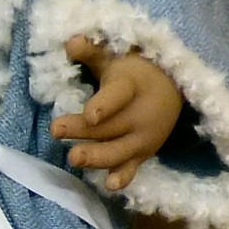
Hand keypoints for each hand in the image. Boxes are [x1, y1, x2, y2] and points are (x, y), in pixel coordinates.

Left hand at [51, 37, 182, 191]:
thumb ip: (92, 52)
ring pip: (117, 151)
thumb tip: (70, 42)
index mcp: (131, 88)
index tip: (90, 114)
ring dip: (96, 156)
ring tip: (74, 158)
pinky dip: (123, 177)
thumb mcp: (114, 59)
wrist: (173, 90)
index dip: (105, 105)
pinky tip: (110, 186)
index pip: (118, 96)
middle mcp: (138, 116)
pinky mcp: (142, 155)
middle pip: (109, 126)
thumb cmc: (134, 73)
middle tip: (56, 129)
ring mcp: (142, 139)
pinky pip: (132, 168)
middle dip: (83, 130)